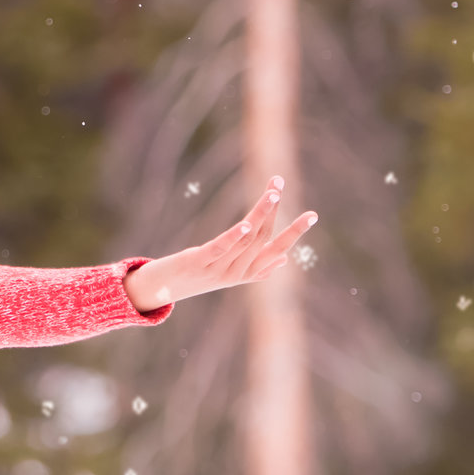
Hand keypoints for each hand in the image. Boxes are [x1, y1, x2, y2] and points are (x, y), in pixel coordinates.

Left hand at [124, 175, 317, 312]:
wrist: (159, 291)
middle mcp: (238, 272)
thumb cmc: (195, 278)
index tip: (313, 214)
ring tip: (273, 193)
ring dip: (261, 214)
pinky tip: (247, 222)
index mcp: (248, 273)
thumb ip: (259, 268)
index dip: (295, 232)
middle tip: (280, 184)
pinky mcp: (199, 263)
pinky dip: (235, 236)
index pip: (278, 249)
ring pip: (247, 240)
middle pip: (262, 238)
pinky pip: (221, 248)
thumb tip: (285, 259)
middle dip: (274, 210)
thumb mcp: (229, 273)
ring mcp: (219, 269)